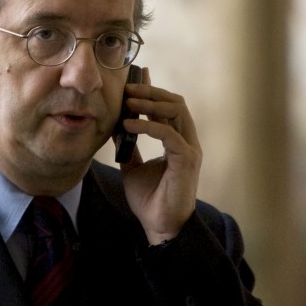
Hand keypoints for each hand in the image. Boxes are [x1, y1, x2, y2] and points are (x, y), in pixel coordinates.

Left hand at [118, 68, 201, 244]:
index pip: (169, 105)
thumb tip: (115, 126)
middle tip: (126, 88)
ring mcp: (190, 149)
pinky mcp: (187, 160)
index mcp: (178, 140)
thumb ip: (128, 146)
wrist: (158, 225)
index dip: (152, 90)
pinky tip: (127, 126)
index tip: (132, 80)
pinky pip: (168, 133)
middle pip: (175, 102)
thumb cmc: (149, 198)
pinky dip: (147, 125)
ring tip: (127, 102)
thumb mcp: (132, 166)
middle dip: (150, 91)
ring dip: (150, 102)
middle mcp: (187, 141)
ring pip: (176, 111)